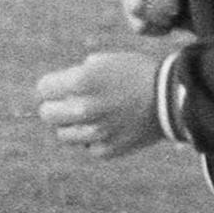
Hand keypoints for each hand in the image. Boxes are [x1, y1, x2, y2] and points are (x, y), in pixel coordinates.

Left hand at [37, 50, 166, 159]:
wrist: (170, 99)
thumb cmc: (137, 74)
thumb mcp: (104, 61)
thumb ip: (75, 75)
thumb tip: (58, 89)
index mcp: (80, 82)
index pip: (43, 89)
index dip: (52, 86)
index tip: (61, 87)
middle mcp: (83, 109)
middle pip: (47, 115)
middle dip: (55, 108)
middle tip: (70, 104)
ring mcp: (94, 132)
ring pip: (64, 135)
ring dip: (72, 126)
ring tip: (93, 116)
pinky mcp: (105, 150)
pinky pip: (86, 147)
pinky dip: (93, 140)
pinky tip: (109, 127)